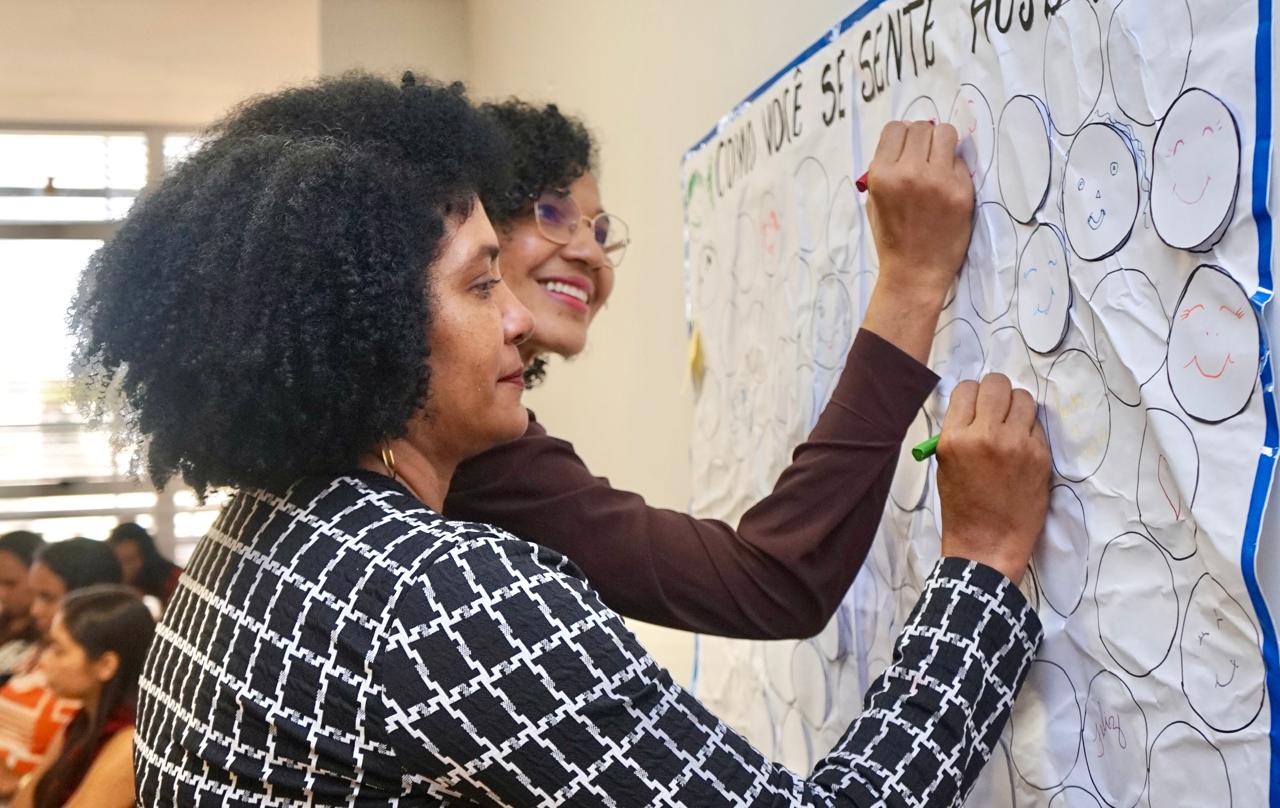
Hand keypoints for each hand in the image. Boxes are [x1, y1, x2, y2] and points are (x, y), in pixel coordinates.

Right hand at [865, 120, 973, 304]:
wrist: (914, 272)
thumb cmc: (892, 238)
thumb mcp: (875, 201)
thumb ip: (887, 169)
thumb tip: (907, 138)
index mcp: (882, 175)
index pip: (895, 128)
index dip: (902, 136)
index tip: (907, 149)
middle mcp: (909, 172)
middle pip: (922, 128)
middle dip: (923, 139)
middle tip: (925, 158)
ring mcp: (938, 181)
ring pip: (946, 134)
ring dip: (942, 145)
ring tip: (939, 164)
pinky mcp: (962, 191)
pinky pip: (961, 162)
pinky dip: (954, 169)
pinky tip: (948, 188)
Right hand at [936, 374, 1049, 583]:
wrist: (987, 543)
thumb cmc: (962, 506)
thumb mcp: (945, 464)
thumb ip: (959, 431)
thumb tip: (976, 406)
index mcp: (955, 438)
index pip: (967, 389)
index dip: (972, 395)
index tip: (976, 405)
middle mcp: (986, 435)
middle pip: (998, 384)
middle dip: (997, 392)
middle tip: (997, 409)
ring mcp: (1017, 444)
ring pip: (1024, 398)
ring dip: (1017, 407)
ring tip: (1012, 427)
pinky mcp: (1040, 455)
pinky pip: (1037, 425)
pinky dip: (1030, 431)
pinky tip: (1022, 449)